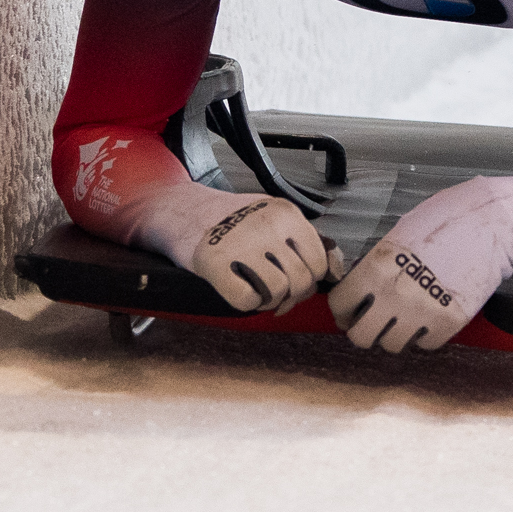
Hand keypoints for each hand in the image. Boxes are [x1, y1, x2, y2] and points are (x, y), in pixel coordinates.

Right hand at [187, 194, 345, 313]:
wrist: (180, 209)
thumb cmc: (227, 217)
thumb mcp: (270, 215)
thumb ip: (300, 239)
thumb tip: (331, 269)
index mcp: (285, 213)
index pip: (319, 261)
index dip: (310, 279)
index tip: (295, 282)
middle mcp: (267, 225)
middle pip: (302, 280)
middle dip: (291, 295)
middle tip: (275, 292)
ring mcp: (241, 243)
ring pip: (278, 292)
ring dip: (268, 300)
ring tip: (255, 289)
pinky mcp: (215, 263)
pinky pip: (248, 300)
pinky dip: (246, 303)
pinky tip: (237, 289)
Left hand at [326, 175, 512, 352]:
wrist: (492, 223)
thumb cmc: (445, 220)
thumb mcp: (400, 234)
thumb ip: (377, 263)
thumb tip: (360, 286)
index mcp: (377, 266)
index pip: (340, 304)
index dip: (343, 309)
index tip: (350, 311)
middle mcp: (395, 293)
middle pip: (361, 336)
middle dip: (363, 330)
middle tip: (372, 323)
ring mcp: (424, 311)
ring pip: (392, 345)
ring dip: (394, 335)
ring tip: (404, 319)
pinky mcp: (450, 322)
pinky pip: (425, 345)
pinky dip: (424, 337)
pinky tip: (428, 319)